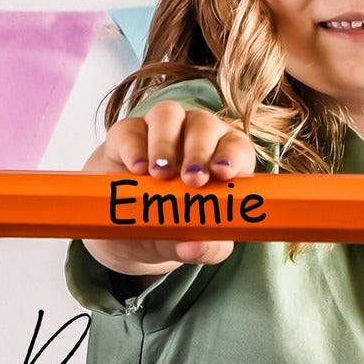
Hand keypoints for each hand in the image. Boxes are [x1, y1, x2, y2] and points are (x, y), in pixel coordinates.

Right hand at [80, 101, 260, 273]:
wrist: (127, 226)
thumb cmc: (173, 226)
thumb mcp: (191, 241)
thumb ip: (203, 247)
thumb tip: (193, 248)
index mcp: (222, 158)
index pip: (237, 146)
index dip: (233, 155)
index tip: (224, 174)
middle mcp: (195, 136)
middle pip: (204, 125)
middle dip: (200, 150)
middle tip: (193, 180)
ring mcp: (160, 130)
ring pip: (168, 115)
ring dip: (166, 142)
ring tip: (160, 174)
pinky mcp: (127, 134)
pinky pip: (131, 130)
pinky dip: (134, 147)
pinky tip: (136, 168)